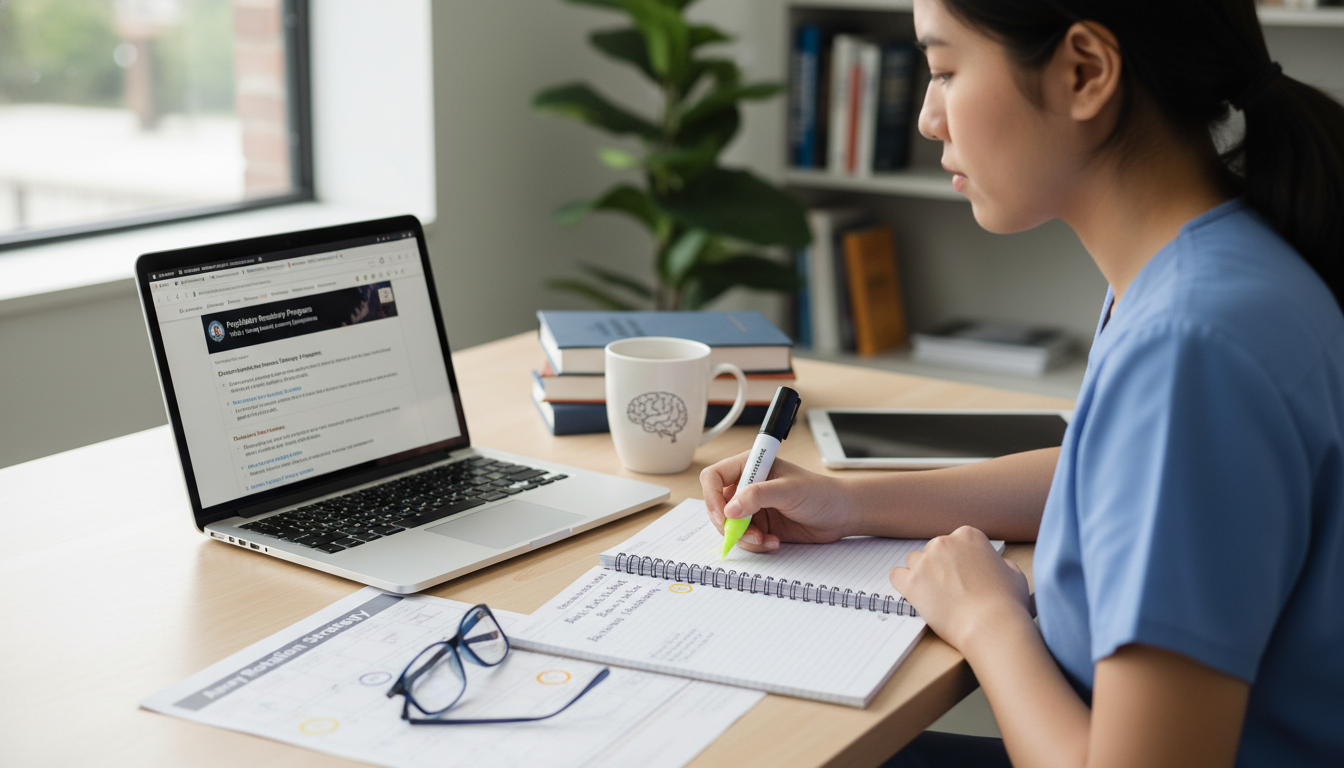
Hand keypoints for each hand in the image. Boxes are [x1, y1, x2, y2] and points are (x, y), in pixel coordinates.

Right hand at [699, 455, 852, 552]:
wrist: (840, 514)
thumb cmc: (820, 493)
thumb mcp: (788, 490)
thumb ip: (757, 496)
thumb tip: (729, 509)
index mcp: (750, 466)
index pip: (714, 477)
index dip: (711, 497)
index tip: (722, 516)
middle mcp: (747, 486)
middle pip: (717, 506)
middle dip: (730, 524)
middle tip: (750, 534)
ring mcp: (752, 508)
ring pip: (729, 527)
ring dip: (744, 538)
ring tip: (766, 539)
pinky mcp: (760, 526)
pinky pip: (744, 539)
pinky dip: (755, 545)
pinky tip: (774, 542)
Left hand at [888, 526, 1031, 652]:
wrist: (992, 626)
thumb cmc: (1006, 603)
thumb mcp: (1013, 572)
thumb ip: (997, 562)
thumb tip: (991, 564)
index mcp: (968, 536)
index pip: (954, 541)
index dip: (958, 560)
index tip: (962, 574)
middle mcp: (943, 543)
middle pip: (933, 551)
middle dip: (940, 567)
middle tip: (952, 589)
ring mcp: (925, 562)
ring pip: (914, 562)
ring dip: (922, 575)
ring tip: (937, 596)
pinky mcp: (911, 583)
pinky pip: (896, 576)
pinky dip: (904, 585)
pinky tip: (916, 595)